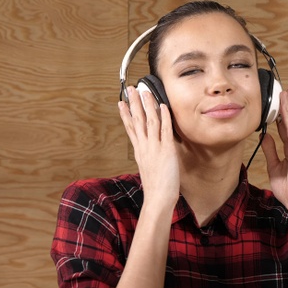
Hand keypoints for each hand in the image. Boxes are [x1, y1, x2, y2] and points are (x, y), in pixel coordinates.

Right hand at [118, 87, 179, 208]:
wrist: (158, 198)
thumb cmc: (155, 188)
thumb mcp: (148, 168)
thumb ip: (148, 157)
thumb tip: (150, 151)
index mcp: (139, 151)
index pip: (131, 128)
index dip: (125, 114)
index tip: (121, 103)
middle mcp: (144, 146)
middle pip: (137, 120)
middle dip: (133, 103)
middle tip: (130, 89)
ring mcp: (154, 147)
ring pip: (149, 121)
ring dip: (147, 105)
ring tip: (145, 91)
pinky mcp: (166, 150)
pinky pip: (165, 130)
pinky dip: (164, 117)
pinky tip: (163, 106)